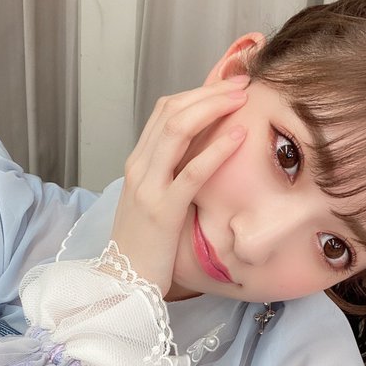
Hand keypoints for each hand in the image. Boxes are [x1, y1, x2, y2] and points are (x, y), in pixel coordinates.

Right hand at [111, 77, 248, 296]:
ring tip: (242, 98)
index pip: (164, 112)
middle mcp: (139, 168)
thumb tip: (204, 155)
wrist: (123, 282)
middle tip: (242, 83)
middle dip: (209, 92)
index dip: (197, 93)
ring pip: (177, 130)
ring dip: (212, 107)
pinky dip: (216, 149)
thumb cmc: (145, 245)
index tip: (227, 87)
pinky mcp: (163, 210)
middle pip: (171, 111)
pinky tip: (238, 135)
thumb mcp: (155, 201)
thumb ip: (171, 175)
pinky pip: (192, 172)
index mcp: (138, 163)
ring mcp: (148, 187)